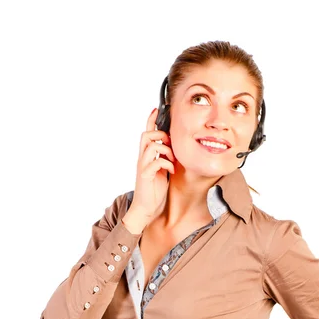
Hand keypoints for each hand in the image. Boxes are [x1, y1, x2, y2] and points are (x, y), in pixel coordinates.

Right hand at [130, 107, 175, 221]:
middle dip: (161, 135)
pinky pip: (155, 162)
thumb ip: (165, 159)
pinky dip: (166, 164)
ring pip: (151, 146)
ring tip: (172, 160)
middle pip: (146, 135)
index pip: (146, 133)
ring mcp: (143, 166)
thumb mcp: (162, 171)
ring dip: (165, 150)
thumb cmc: (155, 190)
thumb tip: (176, 149)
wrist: (146, 208)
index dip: (150, 120)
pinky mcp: (145, 176)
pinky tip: (171, 171)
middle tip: (170, 146)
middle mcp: (143, 158)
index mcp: (147, 156)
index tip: (156, 109)